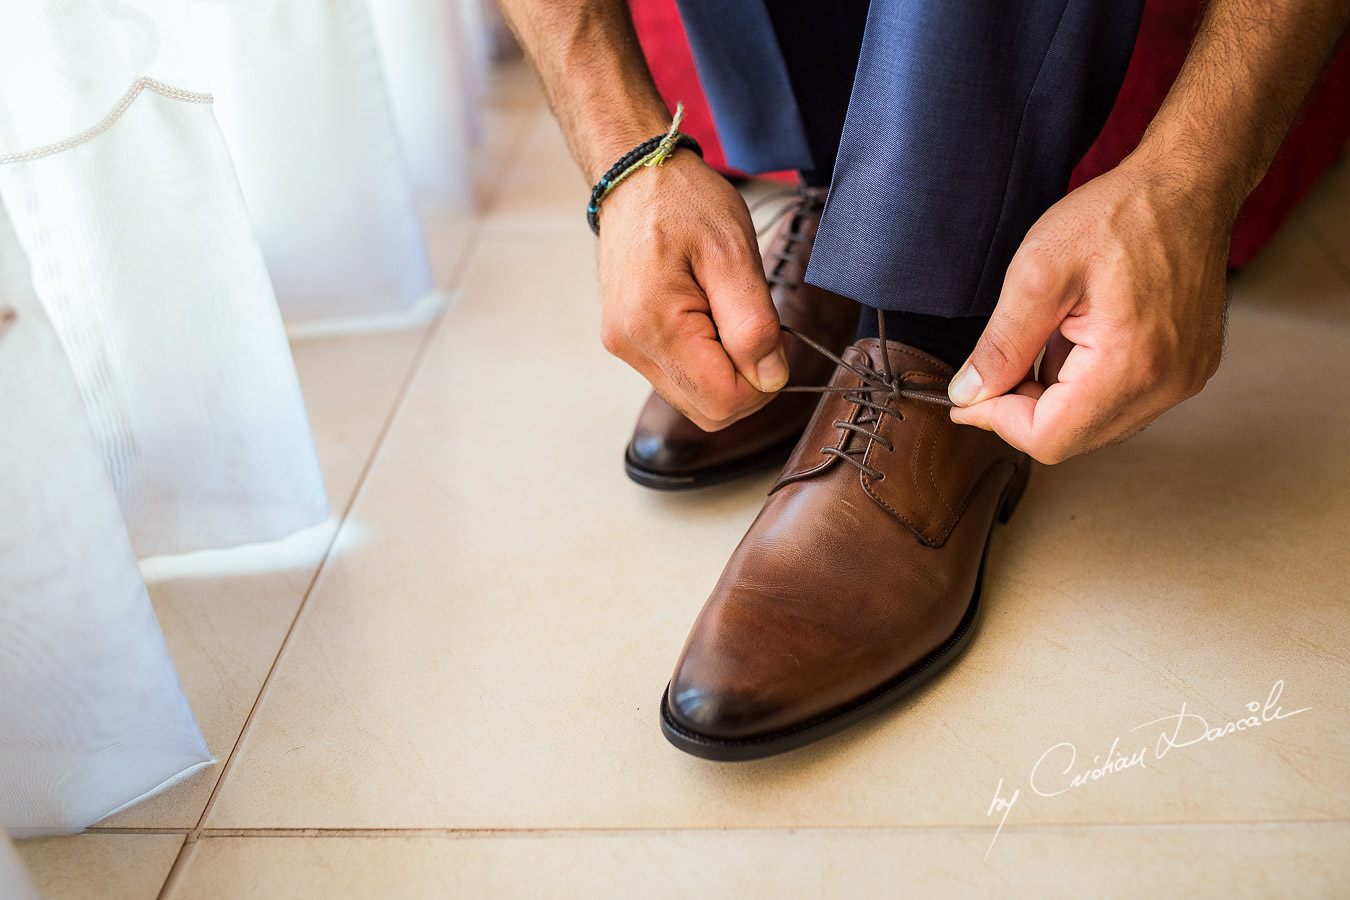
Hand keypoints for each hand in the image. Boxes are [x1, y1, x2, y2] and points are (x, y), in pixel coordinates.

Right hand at [596, 151, 787, 430]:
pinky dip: (705, 361)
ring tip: (724, 311)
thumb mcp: (734, 252)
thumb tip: (770, 379)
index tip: (770, 338)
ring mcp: (625, 348)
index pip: (723, 402)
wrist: (637, 179)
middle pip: (709, 411)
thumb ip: (754, 323)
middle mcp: (631, 347)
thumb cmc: (684, 202)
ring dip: (725, 371)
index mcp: (654, 326)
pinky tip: (707, 317)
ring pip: (694, 400)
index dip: (761, 383)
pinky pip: (679, 378)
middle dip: (745, 381)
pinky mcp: (628, 343)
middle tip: (751, 324)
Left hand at [947, 158, 1231, 463]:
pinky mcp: (1188, 370)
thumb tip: (968, 396)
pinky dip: (1085, 386)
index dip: (997, 422)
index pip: (1049, 439)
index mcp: (1131, 365)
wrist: (1188, 184)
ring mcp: (1184, 380)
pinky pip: (1122, 403)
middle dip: (1024, 410)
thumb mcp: (1038, 272)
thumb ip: (1001, 345)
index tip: (969, 396)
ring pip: (1095, 425)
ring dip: (1055, 398)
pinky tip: (1078, 336)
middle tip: (1002, 362)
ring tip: (1050, 334)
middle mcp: (1167, 385)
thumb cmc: (1119, 215)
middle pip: (1072, 439)